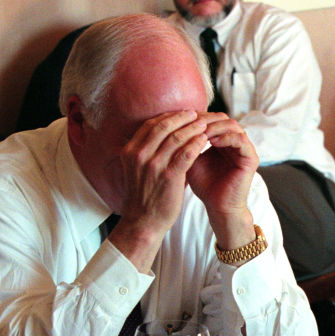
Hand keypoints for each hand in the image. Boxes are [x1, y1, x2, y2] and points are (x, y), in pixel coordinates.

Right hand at [111, 110, 210, 269]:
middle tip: (195, 113)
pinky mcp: (169, 176)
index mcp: (130, 151)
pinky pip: (186, 153)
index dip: (167, 116)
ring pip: (177, 137)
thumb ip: (145, 152)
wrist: (143, 222)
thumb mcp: (136, 169)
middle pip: (163, 126)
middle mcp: (139, 155)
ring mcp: (154, 165)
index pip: (150, 125)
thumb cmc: (144, 196)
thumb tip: (161, 135)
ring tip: (204, 124)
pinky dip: (197, 143)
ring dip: (192, 128)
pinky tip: (204, 140)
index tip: (180, 114)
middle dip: (181, 118)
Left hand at [185, 113, 260, 248]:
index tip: (181, 120)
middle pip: (222, 118)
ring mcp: (245, 149)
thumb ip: (185, 143)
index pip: (211, 118)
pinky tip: (211, 141)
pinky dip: (226, 137)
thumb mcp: (190, 160)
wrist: (218, 207)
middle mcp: (235, 141)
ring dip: (215, 126)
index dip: (196, 117)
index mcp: (222, 140)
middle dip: (205, 119)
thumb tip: (168, 125)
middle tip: (190, 122)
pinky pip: (240, 140)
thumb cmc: (204, 185)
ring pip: (232, 125)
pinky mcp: (251, 158)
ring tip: (200, 131)